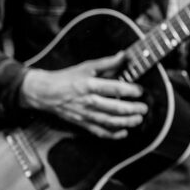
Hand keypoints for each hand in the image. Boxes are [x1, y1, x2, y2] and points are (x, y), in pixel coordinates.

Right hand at [19, 53, 146, 138]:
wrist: (45, 93)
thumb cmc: (68, 77)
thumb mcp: (87, 66)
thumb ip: (107, 62)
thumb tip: (124, 55)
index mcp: (89, 85)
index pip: (113, 88)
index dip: (129, 90)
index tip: (140, 91)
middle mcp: (88, 101)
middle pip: (113, 107)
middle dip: (131, 109)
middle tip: (144, 108)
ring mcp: (85, 114)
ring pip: (108, 121)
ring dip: (125, 122)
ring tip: (138, 120)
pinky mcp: (82, 123)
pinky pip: (98, 131)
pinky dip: (111, 134)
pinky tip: (123, 133)